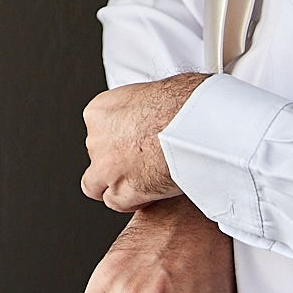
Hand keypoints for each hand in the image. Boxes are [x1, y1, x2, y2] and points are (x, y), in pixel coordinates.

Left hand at [81, 72, 206, 210]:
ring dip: (115, 185)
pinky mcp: (123, 190)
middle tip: (141, 162)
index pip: (98, 131)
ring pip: (95, 184)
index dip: (118, 140)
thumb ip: (141, 107)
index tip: (135, 144)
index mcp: (100, 111)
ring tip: (140, 182)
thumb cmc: (186, 102)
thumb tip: (153, 110)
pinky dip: (131, 201)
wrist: (196, 123)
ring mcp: (106, 167)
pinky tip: (148, 194)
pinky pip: (116, 202)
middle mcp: (97, 139)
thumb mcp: (152, 90)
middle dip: (116, 161)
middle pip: (98, 156)